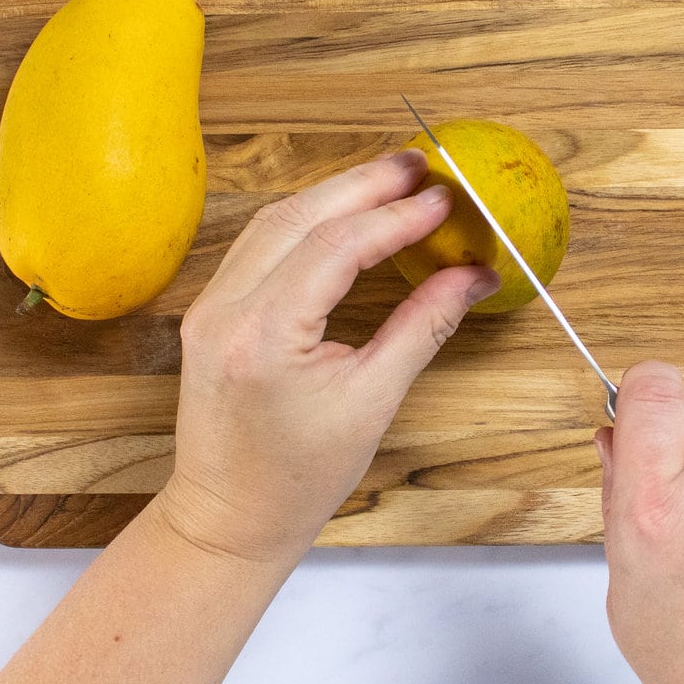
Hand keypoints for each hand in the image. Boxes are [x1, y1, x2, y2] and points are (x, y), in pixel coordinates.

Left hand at [156, 149, 498, 563]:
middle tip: (420, 165)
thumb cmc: (298, 478)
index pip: (336, 247)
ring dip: (336, 191)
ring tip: (390, 177)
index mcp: (264, 337)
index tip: (443, 199)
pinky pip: (261, 241)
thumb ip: (423, 325)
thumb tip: (473, 276)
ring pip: (276, 220)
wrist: (228, 518)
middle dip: (365, 183)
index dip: (396, 217)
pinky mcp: (211, 309)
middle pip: (301, 216)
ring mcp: (210, 305)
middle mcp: (227, 310)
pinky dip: (308, 216)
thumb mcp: (373, 401)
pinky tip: (344, 209)